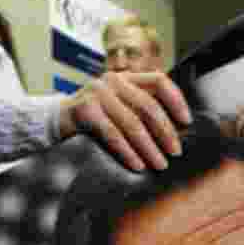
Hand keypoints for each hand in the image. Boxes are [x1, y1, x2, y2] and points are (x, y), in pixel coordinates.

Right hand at [58, 71, 191, 171]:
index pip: (159, 81)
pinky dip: (127, 152)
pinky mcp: (85, 110)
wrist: (56, 120)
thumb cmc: (97, 119)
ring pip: (132, 123)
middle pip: (148, 107)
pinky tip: (138, 165)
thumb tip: (177, 134)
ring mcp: (97, 93)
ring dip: (149, 147)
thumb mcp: (119, 108)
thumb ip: (141, 112)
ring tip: (160, 164)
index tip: (187, 121)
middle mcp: (113, 81)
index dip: (176, 100)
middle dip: (166, 132)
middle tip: (176, 152)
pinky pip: (112, 134)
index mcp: (127, 78)